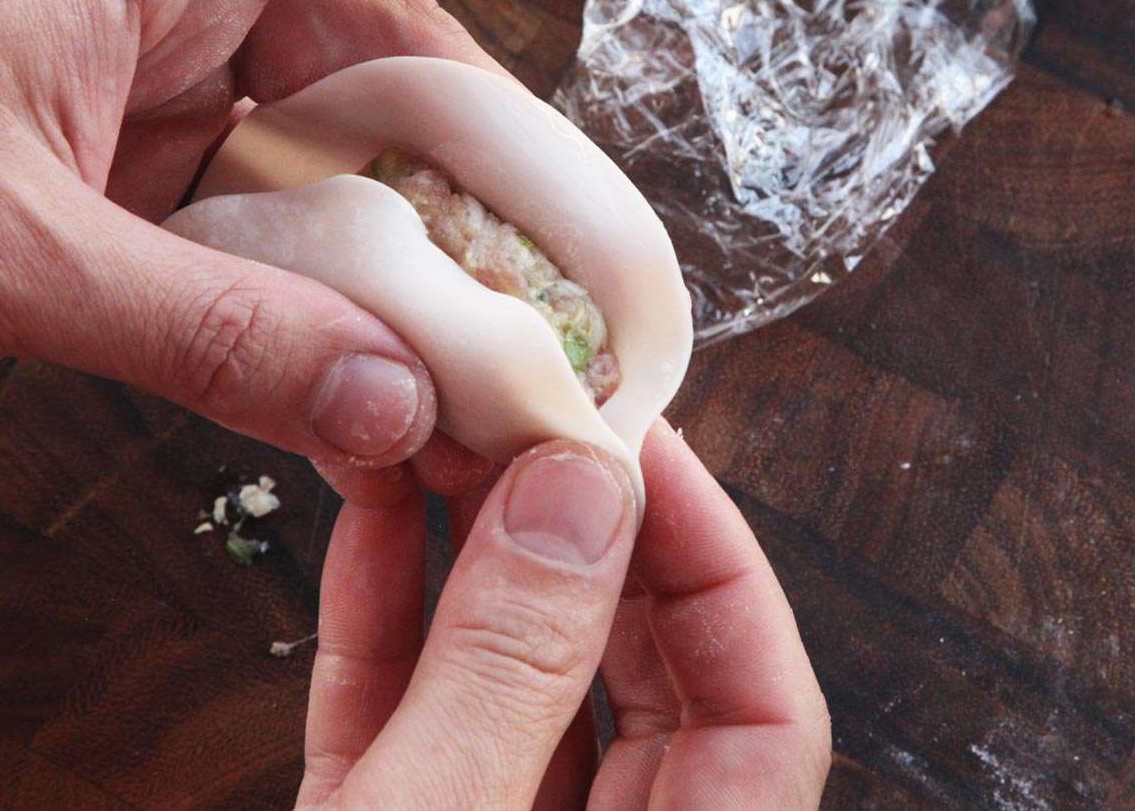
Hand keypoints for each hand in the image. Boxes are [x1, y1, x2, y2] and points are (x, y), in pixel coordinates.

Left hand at [0, 0, 768, 488]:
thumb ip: (203, 333)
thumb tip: (392, 405)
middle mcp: (173, 14)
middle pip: (399, 72)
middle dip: (494, 181)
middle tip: (586, 287)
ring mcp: (150, 106)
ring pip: (336, 174)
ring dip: (403, 274)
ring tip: (484, 371)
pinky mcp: (120, 193)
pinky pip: (260, 243)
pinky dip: (315, 316)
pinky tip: (360, 392)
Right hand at [298, 420, 830, 807]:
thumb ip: (506, 673)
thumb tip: (579, 494)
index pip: (764, 716)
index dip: (719, 563)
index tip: (637, 446)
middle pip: (640, 678)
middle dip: (585, 535)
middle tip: (534, 419)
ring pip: (511, 683)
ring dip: (475, 556)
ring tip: (446, 435)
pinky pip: (404, 712)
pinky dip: (389, 614)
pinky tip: (371, 510)